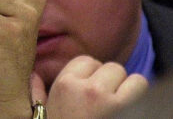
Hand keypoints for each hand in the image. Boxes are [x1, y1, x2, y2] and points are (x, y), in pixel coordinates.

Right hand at [32, 56, 147, 117]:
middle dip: (110, 80)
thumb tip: (33, 75)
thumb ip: (36, 91)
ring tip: (119, 103)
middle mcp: (84, 87)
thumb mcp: (41, 111)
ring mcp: (105, 97)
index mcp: (63, 84)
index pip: (86, 61)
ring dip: (125, 87)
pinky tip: (128, 107)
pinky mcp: (122, 107)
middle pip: (108, 67)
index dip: (91, 74)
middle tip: (106, 98)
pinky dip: (137, 93)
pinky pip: (139, 84)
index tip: (90, 89)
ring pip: (125, 74)